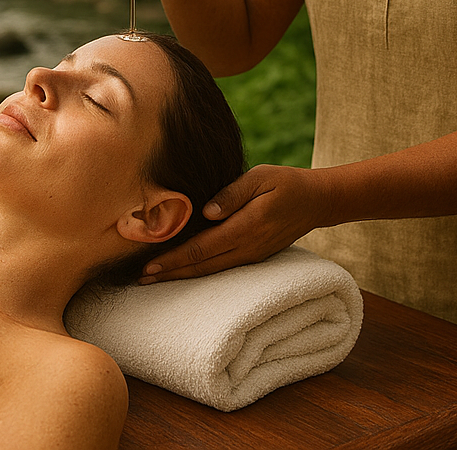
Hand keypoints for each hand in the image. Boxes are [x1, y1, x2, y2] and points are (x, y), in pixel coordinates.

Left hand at [139, 164, 323, 282]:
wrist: (316, 201)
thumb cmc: (284, 182)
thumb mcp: (259, 177)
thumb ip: (233, 193)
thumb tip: (206, 211)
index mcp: (246, 227)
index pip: (202, 248)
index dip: (174, 259)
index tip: (150, 266)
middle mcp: (248, 247)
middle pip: (202, 266)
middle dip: (170, 273)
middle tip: (140, 279)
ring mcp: (252, 255)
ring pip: (212, 271)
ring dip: (183, 275)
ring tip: (156, 279)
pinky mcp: (254, 255)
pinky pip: (223, 267)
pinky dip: (200, 271)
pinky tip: (185, 270)